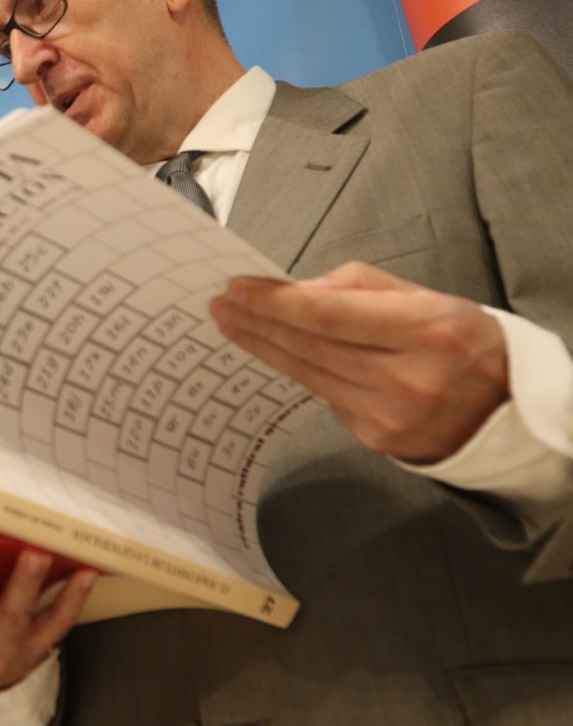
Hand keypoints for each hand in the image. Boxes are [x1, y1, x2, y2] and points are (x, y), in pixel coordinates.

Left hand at [209, 262, 508, 462]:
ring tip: (230, 323)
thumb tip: (301, 290)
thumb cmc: (463, 343)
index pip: (329, 316)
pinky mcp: (376, 439)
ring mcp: (389, 415)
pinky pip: (324, 396)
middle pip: (309, 346)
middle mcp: (408, 378)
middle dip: (257, 322)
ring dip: (261, 346)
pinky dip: (299, 370)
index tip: (238, 287)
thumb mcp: (429, 299)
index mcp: (428, 331)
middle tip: (221, 303)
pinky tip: (274, 351)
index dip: (276, 302)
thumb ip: (362, 288)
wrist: (504, 413)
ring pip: (307, 374)